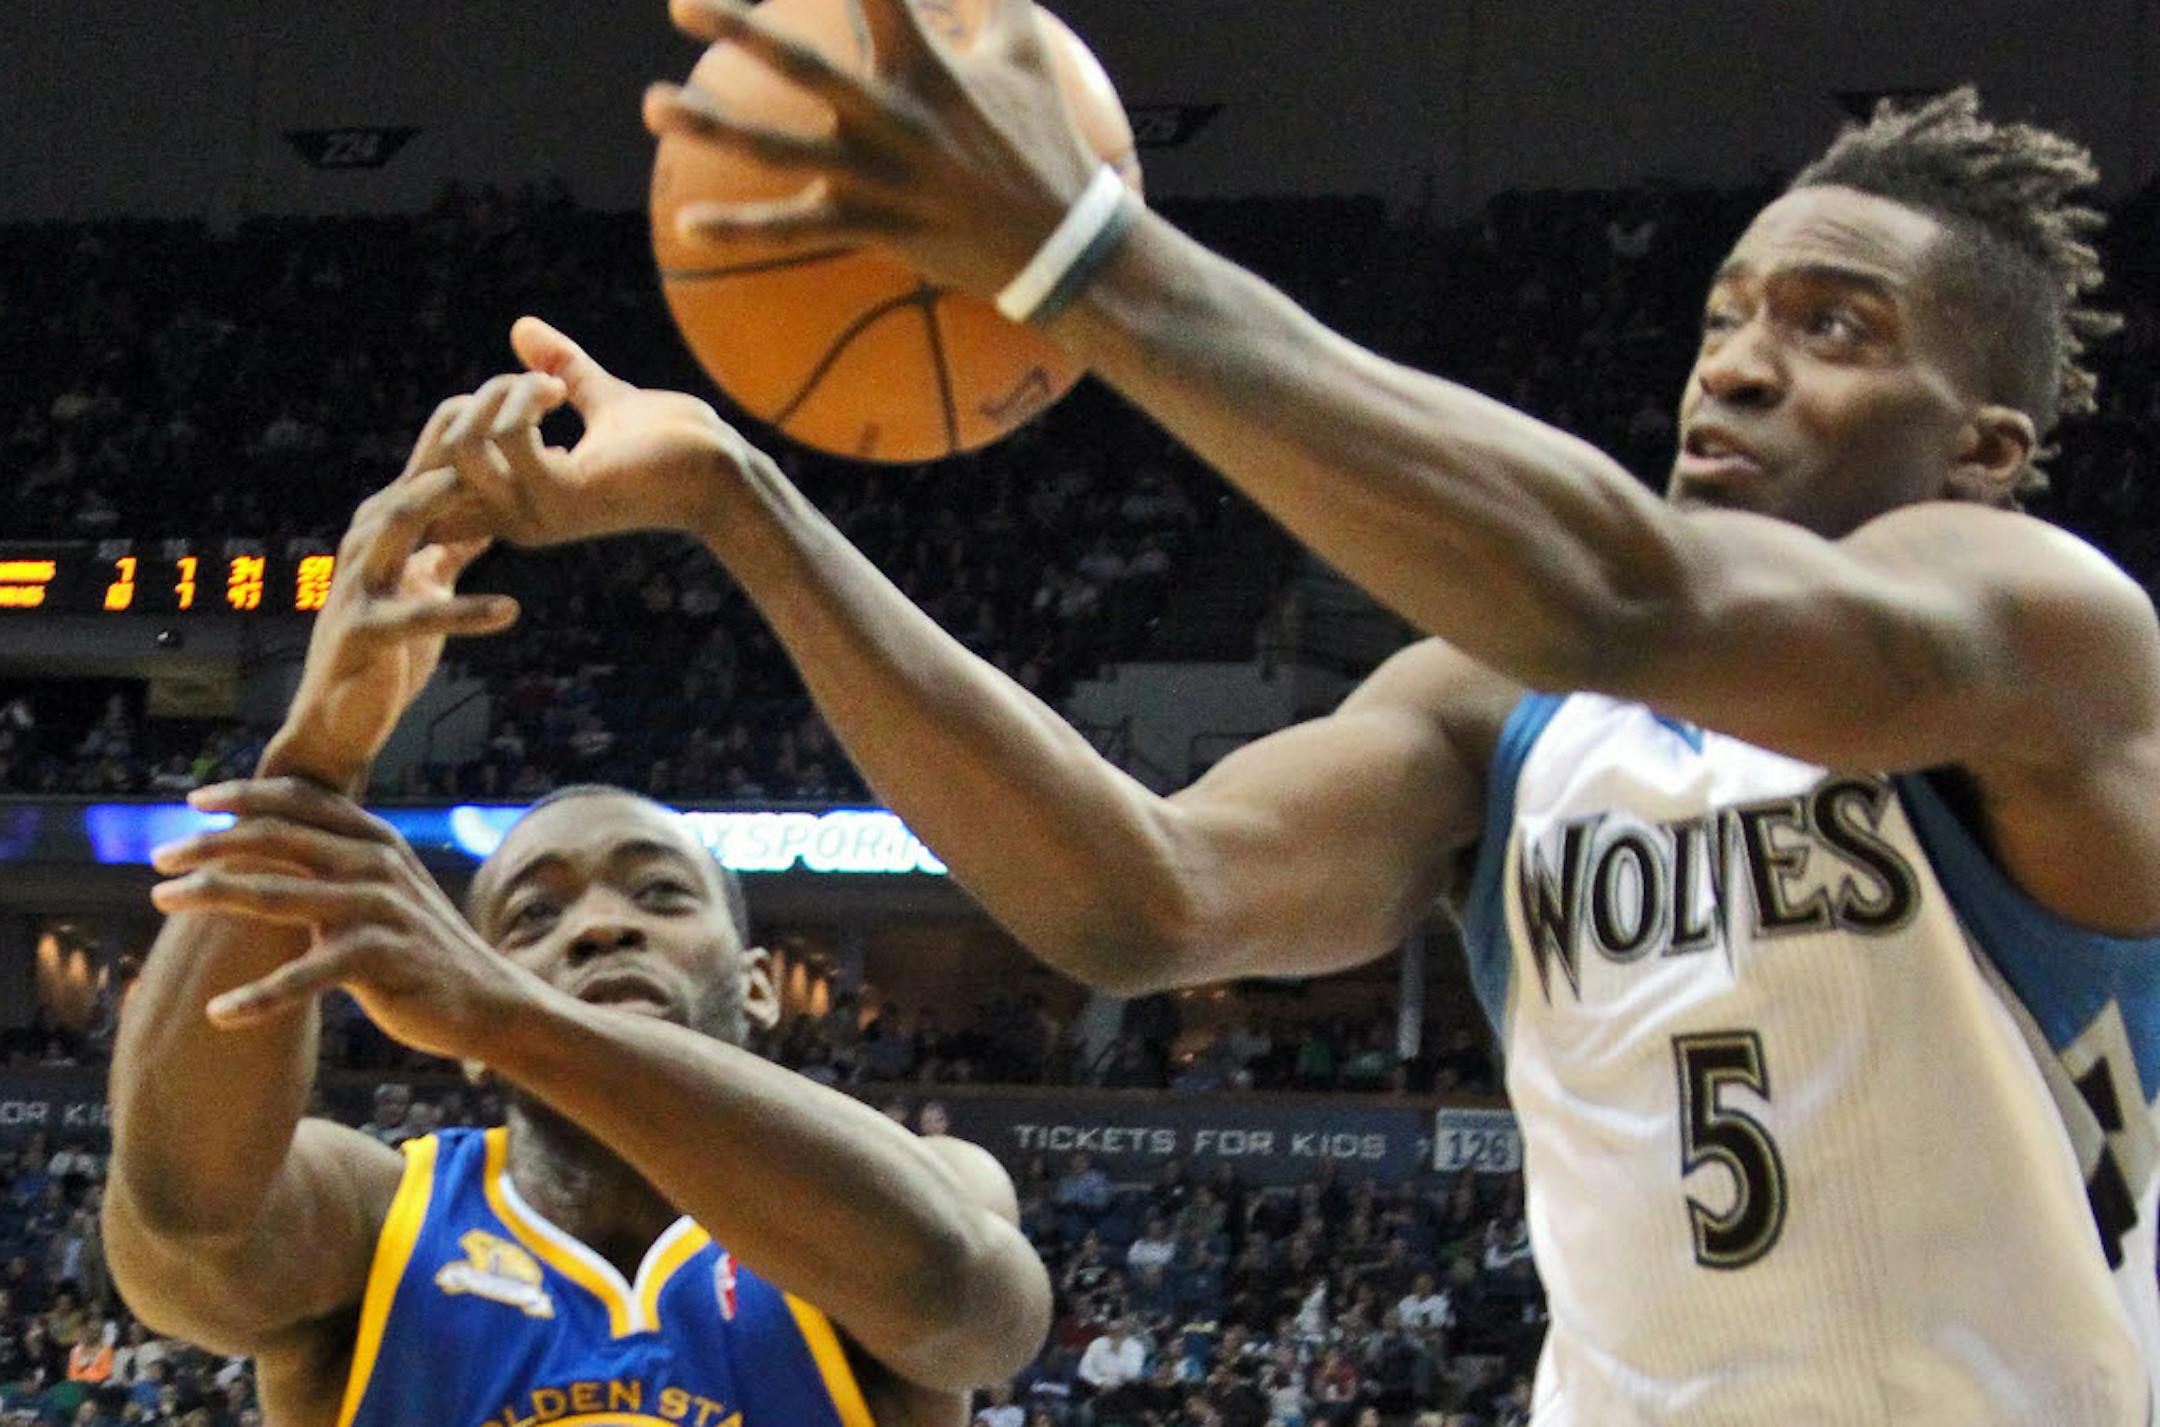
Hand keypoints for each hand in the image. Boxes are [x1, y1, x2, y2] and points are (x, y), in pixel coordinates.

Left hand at [149, 779, 537, 1059]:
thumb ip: (337, 866)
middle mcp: (377, 864)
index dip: (245, 796)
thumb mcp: (383, 891)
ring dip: (211, 896)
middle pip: (278, 838)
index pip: (302, 801)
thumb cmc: (420, 948)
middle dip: (210, 844)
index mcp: (377, 840)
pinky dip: (258, 996)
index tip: (194, 802)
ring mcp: (380, 909)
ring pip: (278, 895)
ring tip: (161, 900)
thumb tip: (265, 849)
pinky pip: (305, 976)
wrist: (488, 999)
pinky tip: (219, 1012)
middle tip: (159, 858)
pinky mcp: (380, 959)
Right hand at [262, 398, 523, 791]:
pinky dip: (465, 611)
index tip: (538, 391)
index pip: (432, 457)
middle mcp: (368, 540)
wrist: (339, 720)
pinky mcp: (367, 632)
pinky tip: (510, 610)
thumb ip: (451, 546)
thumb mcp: (425, 585)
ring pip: (402, 524)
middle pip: (418, 475)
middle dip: (473, 442)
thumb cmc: (389, 651)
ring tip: (503, 492)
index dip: (479, 421)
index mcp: (387, 525)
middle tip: (532, 415)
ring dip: (451, 503)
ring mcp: (362, 583)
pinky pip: (420, 616)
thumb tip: (491, 513)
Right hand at [435, 317, 762, 545]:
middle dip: (474, 401)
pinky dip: (524, 396)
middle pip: (437, 455)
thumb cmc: (672, 445)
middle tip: (537, 384)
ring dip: (500, 394)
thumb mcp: (602, 400)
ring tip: (553, 385)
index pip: (433, 479)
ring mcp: (534, 513)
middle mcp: (516, 518)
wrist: (723, 472)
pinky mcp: (560, 498)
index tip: (498, 401)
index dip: (441, 431)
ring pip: (461, 444)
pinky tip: (562, 391)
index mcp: (518, 504)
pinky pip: (504, 437)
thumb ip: (559, 370)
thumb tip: (522, 328)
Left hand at [644, 0, 1103, 298]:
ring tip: (651, 104)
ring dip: (710, 128)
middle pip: (801, 66)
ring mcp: (878, 177)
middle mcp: (894, 117)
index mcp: (929, 66)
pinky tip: (689, 226)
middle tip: (680, 4)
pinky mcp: (873, 227)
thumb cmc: (1046, 140)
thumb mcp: (1028, 49)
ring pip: (778, 151)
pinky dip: (742, 229)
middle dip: (738, 30)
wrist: (1063, 245)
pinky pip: (795, 232)